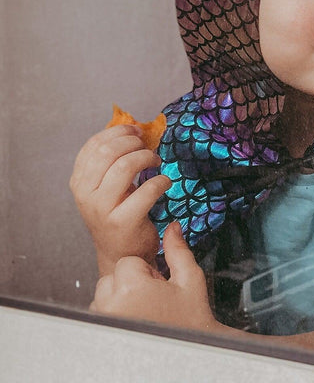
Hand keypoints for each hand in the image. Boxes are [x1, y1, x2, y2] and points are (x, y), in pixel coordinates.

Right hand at [69, 125, 173, 275]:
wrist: (120, 253)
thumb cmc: (118, 213)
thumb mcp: (108, 186)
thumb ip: (113, 160)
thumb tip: (133, 128)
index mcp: (79, 181)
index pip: (93, 146)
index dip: (118, 132)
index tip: (136, 131)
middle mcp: (85, 194)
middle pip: (107, 152)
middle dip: (133, 143)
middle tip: (148, 147)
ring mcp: (102, 210)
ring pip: (124, 167)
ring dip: (147, 158)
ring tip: (156, 162)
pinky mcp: (123, 222)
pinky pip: (146, 191)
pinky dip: (160, 181)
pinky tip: (164, 182)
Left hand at [91, 222, 218, 332]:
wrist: (190, 347)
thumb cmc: (190, 317)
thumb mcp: (189, 278)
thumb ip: (177, 250)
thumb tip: (172, 228)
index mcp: (132, 288)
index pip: (127, 262)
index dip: (145, 271)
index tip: (157, 284)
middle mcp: (112, 305)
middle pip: (112, 276)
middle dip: (130, 282)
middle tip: (152, 296)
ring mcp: (104, 320)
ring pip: (103, 293)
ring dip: (119, 296)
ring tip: (143, 309)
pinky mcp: (102, 331)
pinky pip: (99, 311)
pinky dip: (113, 311)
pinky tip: (134, 318)